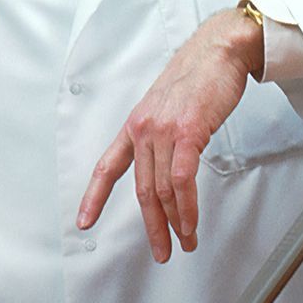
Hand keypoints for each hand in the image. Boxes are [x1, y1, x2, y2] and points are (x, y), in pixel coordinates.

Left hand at [77, 8, 262, 261]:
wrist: (218, 51)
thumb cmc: (198, 76)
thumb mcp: (167, 107)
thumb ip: (162, 135)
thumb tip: (167, 163)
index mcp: (135, 125)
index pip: (107, 167)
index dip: (94, 197)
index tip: (84, 221)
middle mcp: (143, 129)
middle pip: (142, 190)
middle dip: (152, 226)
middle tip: (161, 251)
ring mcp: (163, 131)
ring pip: (162, 190)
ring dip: (176, 223)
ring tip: (185, 241)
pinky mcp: (187, 133)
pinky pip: (181, 180)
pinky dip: (187, 207)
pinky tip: (191, 222)